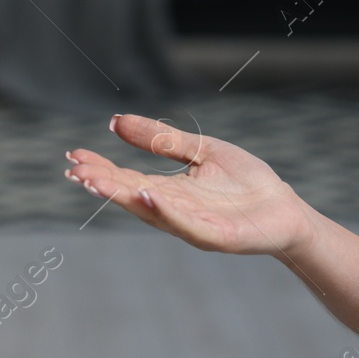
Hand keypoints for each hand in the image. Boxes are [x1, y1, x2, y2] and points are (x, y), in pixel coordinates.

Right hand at [65, 113, 316, 257]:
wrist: (284, 209)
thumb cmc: (245, 182)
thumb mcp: (200, 151)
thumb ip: (162, 140)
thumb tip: (116, 121)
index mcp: (169, 192)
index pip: (128, 179)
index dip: (101, 169)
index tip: (74, 156)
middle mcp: (174, 212)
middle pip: (132, 196)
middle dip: (103, 184)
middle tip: (76, 170)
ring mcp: (194, 226)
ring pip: (153, 212)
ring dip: (125, 197)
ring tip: (97, 181)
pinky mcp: (217, 237)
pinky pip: (188, 224)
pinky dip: (166, 211)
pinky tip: (148, 194)